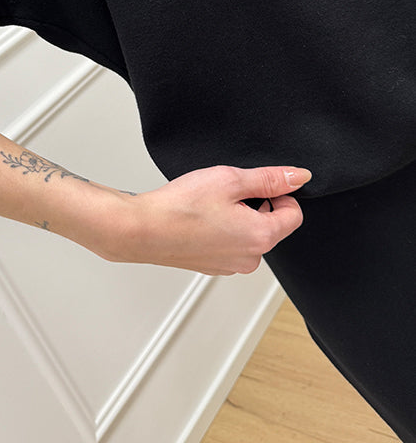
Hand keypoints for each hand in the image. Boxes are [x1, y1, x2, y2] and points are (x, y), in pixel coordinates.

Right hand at [99, 164, 310, 274]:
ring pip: (248, 234)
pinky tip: (200, 218)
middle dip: (256, 205)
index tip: (256, 184)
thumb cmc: (180, 207)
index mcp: (261, 237)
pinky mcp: (213, 266)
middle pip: (271, 224)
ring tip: (209, 205)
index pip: (294, 214)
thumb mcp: (230, 179)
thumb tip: (299, 177)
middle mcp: (250, 258)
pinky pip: (229, 244)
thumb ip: (269, 178)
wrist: (142, 229)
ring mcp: (230, 265)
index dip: (279, 193)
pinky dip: (221, 229)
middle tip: (226, 192)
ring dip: (238, 217)